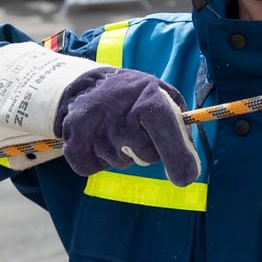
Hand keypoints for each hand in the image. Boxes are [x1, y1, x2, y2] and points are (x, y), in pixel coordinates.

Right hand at [54, 67, 200, 186]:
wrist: (87, 84)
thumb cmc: (134, 94)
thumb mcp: (161, 93)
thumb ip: (179, 122)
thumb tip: (188, 163)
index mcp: (147, 98)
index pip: (166, 130)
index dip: (178, 156)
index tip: (185, 177)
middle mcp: (119, 115)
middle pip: (148, 155)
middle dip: (148, 148)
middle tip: (136, 128)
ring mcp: (94, 131)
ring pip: (121, 162)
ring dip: (122, 151)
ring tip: (114, 127)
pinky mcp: (74, 146)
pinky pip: (95, 168)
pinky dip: (99, 159)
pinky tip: (98, 139)